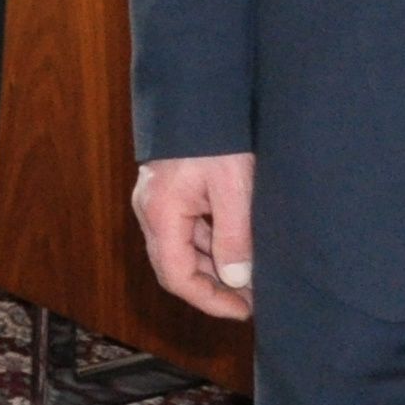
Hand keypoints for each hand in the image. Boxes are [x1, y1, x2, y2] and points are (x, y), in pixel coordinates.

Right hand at [133, 152, 257, 319]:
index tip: (244, 310)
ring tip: (252, 276)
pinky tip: (238, 247)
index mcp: (161, 213)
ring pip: (181, 250)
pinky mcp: (168, 194)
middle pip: (175, 267)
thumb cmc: (215, 137)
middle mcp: (151, 212)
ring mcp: (156, 202)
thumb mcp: (234, 187)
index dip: (209, 301)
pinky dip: (210, 246)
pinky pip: (185, 231)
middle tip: (253, 298)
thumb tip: (238, 279)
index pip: (176, 276)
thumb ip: (234, 236)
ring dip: (214, 268)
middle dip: (214, 288)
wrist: (196, 94)